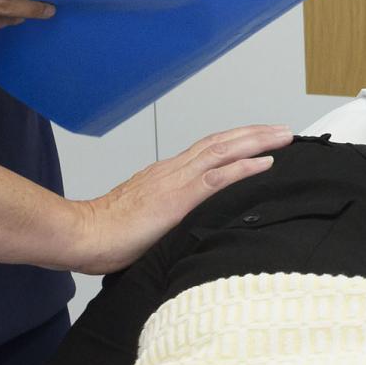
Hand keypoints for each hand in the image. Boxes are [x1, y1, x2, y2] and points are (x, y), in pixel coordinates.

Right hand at [63, 126, 293, 273]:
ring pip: (224, 151)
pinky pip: (217, 177)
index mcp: (165, 175)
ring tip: (283, 137)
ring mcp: (175, 181)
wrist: (82, 235)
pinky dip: (244, 167)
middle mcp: (173, 170)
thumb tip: (184, 225)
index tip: (259, 139)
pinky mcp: (177, 199)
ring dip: (257, 141)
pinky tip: (265, 163)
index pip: (207, 150)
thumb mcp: (144, 220)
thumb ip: (165, 216)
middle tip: (283, 129)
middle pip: (221, 142)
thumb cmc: (105, 234)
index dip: (236, 142)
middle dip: (255, 133)